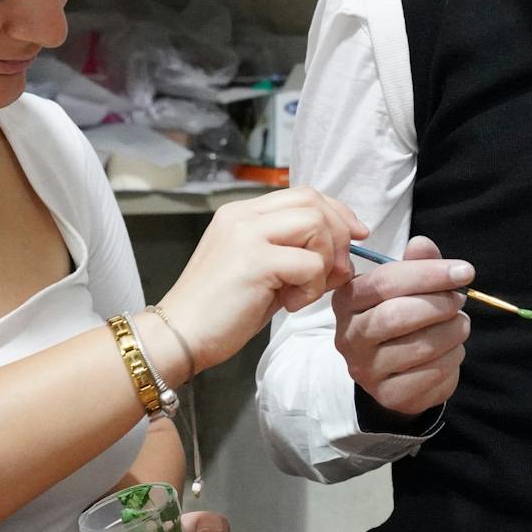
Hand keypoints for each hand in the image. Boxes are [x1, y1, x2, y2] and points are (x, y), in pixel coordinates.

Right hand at [155, 187, 364, 376]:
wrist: (177, 337)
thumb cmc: (221, 313)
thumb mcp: (266, 276)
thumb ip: (300, 259)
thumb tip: (345, 260)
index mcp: (243, 214)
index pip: (304, 195)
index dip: (337, 212)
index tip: (354, 236)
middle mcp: (243, 216)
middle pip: (313, 201)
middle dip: (339, 235)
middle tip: (338, 272)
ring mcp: (246, 234)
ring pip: (316, 224)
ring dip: (325, 261)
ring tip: (306, 290)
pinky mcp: (253, 260)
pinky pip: (309, 262)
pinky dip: (312, 286)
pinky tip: (290, 303)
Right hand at [335, 235, 472, 418]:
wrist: (396, 372)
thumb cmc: (402, 318)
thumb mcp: (407, 286)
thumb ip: (416, 264)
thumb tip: (422, 244)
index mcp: (348, 300)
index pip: (385, 281)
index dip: (429, 274)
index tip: (464, 271)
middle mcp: (349, 336)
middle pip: (397, 316)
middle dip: (439, 304)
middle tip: (460, 300)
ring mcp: (365, 369)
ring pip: (418, 347)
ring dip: (452, 332)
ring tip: (461, 324)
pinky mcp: (388, 394)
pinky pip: (430, 374)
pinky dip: (452, 359)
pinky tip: (453, 350)